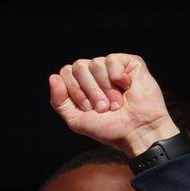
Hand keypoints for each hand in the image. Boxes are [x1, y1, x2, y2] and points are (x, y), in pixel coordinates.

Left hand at [49, 53, 178, 155]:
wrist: (136, 130)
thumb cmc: (109, 128)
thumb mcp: (76, 120)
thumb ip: (59, 101)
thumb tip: (53, 77)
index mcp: (81, 84)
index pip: (66, 73)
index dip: (75, 91)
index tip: (89, 109)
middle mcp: (94, 73)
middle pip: (78, 67)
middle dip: (89, 91)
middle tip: (103, 108)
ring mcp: (111, 67)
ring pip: (95, 63)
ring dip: (105, 88)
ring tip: (116, 103)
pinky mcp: (129, 63)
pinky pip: (112, 60)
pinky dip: (117, 77)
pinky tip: (126, 87)